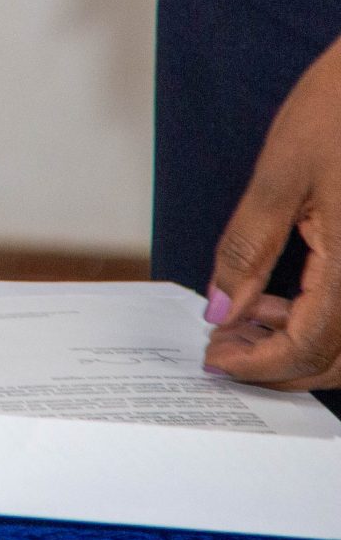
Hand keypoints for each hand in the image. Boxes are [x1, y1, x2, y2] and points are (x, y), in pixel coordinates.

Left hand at [204, 40, 340, 390]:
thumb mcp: (282, 175)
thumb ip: (249, 249)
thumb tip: (220, 309)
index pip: (312, 349)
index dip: (258, 365)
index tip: (212, 360)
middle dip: (280, 365)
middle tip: (224, 344)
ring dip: (304, 345)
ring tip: (248, 315)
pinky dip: (327, 319)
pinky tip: (286, 298)